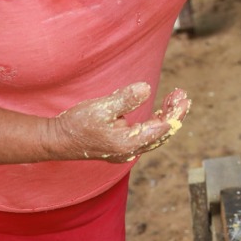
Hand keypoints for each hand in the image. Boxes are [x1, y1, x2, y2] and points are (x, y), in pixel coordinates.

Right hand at [47, 82, 190, 163]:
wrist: (56, 140)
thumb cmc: (77, 124)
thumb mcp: (101, 108)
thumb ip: (125, 99)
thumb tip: (146, 88)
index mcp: (127, 144)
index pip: (161, 129)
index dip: (175, 113)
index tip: (183, 97)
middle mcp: (129, 151)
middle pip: (161, 134)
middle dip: (173, 114)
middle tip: (181, 95)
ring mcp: (125, 150)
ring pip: (154, 135)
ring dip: (165, 117)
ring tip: (174, 98)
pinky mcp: (120, 146)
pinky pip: (145, 135)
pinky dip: (155, 122)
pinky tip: (159, 110)